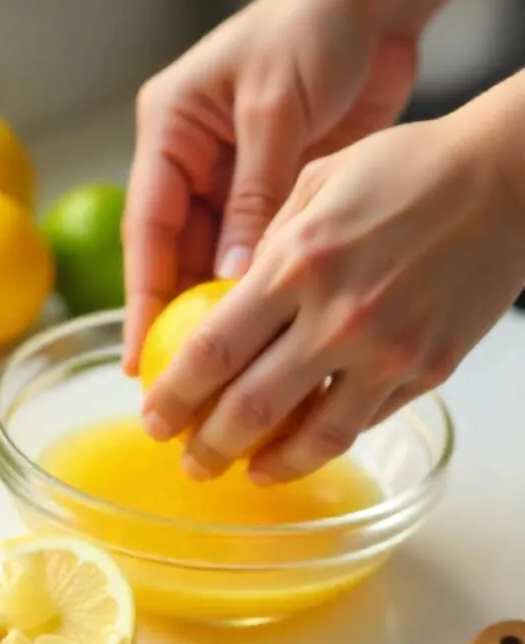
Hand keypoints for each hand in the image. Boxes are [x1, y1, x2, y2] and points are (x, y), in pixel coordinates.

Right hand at [121, 0, 416, 372]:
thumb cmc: (313, 28)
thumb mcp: (275, 110)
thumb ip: (253, 195)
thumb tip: (231, 279)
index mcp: (171, 129)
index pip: (146, 227)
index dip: (142, 297)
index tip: (141, 357)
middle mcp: (193, 159)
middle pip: (176, 253)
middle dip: (179, 315)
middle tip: (185, 380)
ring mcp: (233, 177)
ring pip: (216, 258)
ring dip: (221, 307)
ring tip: (226, 368)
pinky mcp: (272, 187)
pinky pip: (258, 249)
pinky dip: (260, 286)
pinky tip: (268, 327)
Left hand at [141, 106, 524, 483]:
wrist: (506, 179)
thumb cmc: (407, 169)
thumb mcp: (317, 184)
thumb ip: (267, 246)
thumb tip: (222, 298)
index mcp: (297, 263)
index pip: (213, 349)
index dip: (174, 395)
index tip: (153, 418)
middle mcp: (338, 316)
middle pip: (250, 407)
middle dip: (207, 446)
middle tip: (188, 461)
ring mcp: (388, 351)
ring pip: (313, 436)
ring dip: (267, 465)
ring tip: (243, 474)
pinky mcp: (428, 370)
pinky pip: (364, 421)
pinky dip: (325, 442)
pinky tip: (302, 448)